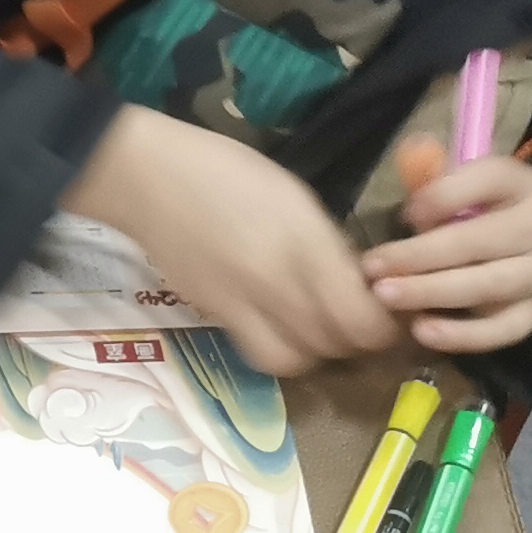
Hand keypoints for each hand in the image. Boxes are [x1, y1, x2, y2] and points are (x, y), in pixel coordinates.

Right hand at [63, 105, 399, 376]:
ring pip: (292, 362)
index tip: (385, 312)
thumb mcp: (295, 196)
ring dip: (312, 354)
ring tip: (316, 332)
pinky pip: (256, 350)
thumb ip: (327, 245)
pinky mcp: (211, 315)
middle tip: (356, 323)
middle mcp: (274, 282)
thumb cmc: (226, 170)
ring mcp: (238, 304)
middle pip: (332, 346)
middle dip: (354, 342)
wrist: (146, 178)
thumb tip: (357, 285)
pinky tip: (277, 321)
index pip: (360, 317)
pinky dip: (277, 345)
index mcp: (304, 243)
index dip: (382, 327)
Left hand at [364, 140, 531, 352]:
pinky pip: (501, 330)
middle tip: (371, 267)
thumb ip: (437, 178)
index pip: (484, 181)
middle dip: (419, 255)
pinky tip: (422, 331)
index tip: (405, 215)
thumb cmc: (485, 212)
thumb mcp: (468, 185)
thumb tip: (411, 154)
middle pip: (478, 241)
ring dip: (431, 292)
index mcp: (520, 184)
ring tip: (386, 296)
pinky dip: (462, 334)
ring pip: (487, 286)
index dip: (439, 198)